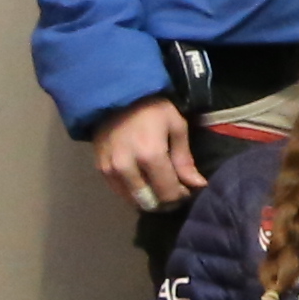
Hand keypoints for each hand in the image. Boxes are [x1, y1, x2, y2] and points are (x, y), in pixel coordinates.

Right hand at [92, 98, 201, 212]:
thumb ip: (185, 159)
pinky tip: (144, 183)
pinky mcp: (100, 170)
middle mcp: (127, 167)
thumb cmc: (152, 109)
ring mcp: (110, 170)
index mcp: (150, 155)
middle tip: (175, 192)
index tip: (187, 190)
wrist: (115, 98)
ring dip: (149, 200)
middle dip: (165, 202)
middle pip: (150, 201)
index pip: (167, 193)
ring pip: (133, 201)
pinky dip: (134, 193)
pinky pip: (119, 192)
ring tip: (160, 188)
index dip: (180, 196)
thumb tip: (198, 185)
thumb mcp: (176, 127)